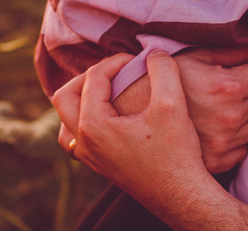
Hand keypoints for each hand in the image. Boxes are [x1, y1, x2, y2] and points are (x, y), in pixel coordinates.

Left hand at [53, 51, 216, 219]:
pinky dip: (84, 122)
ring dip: (80, 100)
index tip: (137, 60)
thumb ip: (163, 68)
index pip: (93, 77)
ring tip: (106, 91)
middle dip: (89, 77)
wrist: (183, 196)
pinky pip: (76, 139)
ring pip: (65, 121)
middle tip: (116, 70)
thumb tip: (153, 50)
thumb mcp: (173, 104)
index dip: (115, 61)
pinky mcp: (99, 166)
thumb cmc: (177, 154)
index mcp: (94, 125)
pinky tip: (108, 117)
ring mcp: (89, 158)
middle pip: (65, 96)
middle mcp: (84, 142)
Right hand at [175, 46, 247, 172]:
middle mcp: (231, 117)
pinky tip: (216, 126)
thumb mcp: (194, 56)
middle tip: (230, 87)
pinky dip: (236, 137)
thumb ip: (231, 50)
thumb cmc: (163, 80)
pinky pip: (244, 147)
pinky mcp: (219, 162)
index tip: (242, 70)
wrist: (132, 115)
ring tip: (223, 106)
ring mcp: (225, 143)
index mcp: (227, 87)